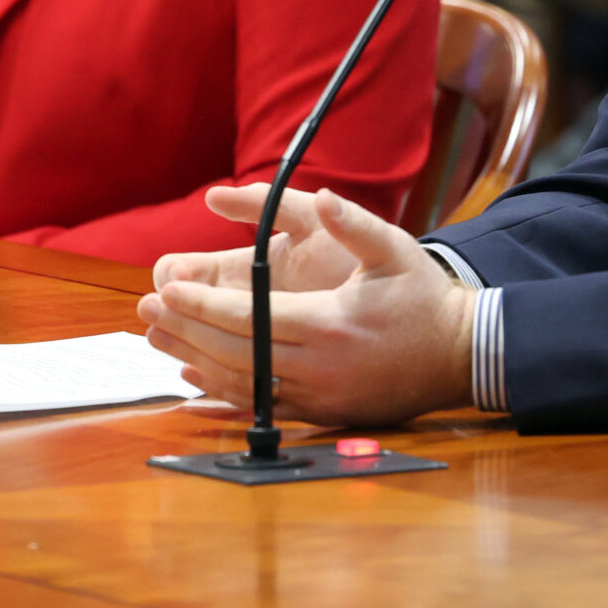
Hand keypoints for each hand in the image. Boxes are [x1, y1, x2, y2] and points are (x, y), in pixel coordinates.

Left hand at [138, 186, 477, 425]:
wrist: (462, 354)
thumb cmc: (425, 298)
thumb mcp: (393, 249)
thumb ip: (353, 222)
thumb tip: (322, 195)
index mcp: (328, 324)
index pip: (247, 317)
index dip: (200, 306)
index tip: (164, 292)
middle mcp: (318, 366)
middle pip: (233, 353)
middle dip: (184, 332)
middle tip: (145, 314)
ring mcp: (319, 396)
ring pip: (241, 384)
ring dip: (194, 363)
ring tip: (158, 343)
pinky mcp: (322, 413)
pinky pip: (260, 405)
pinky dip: (223, 391)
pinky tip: (196, 378)